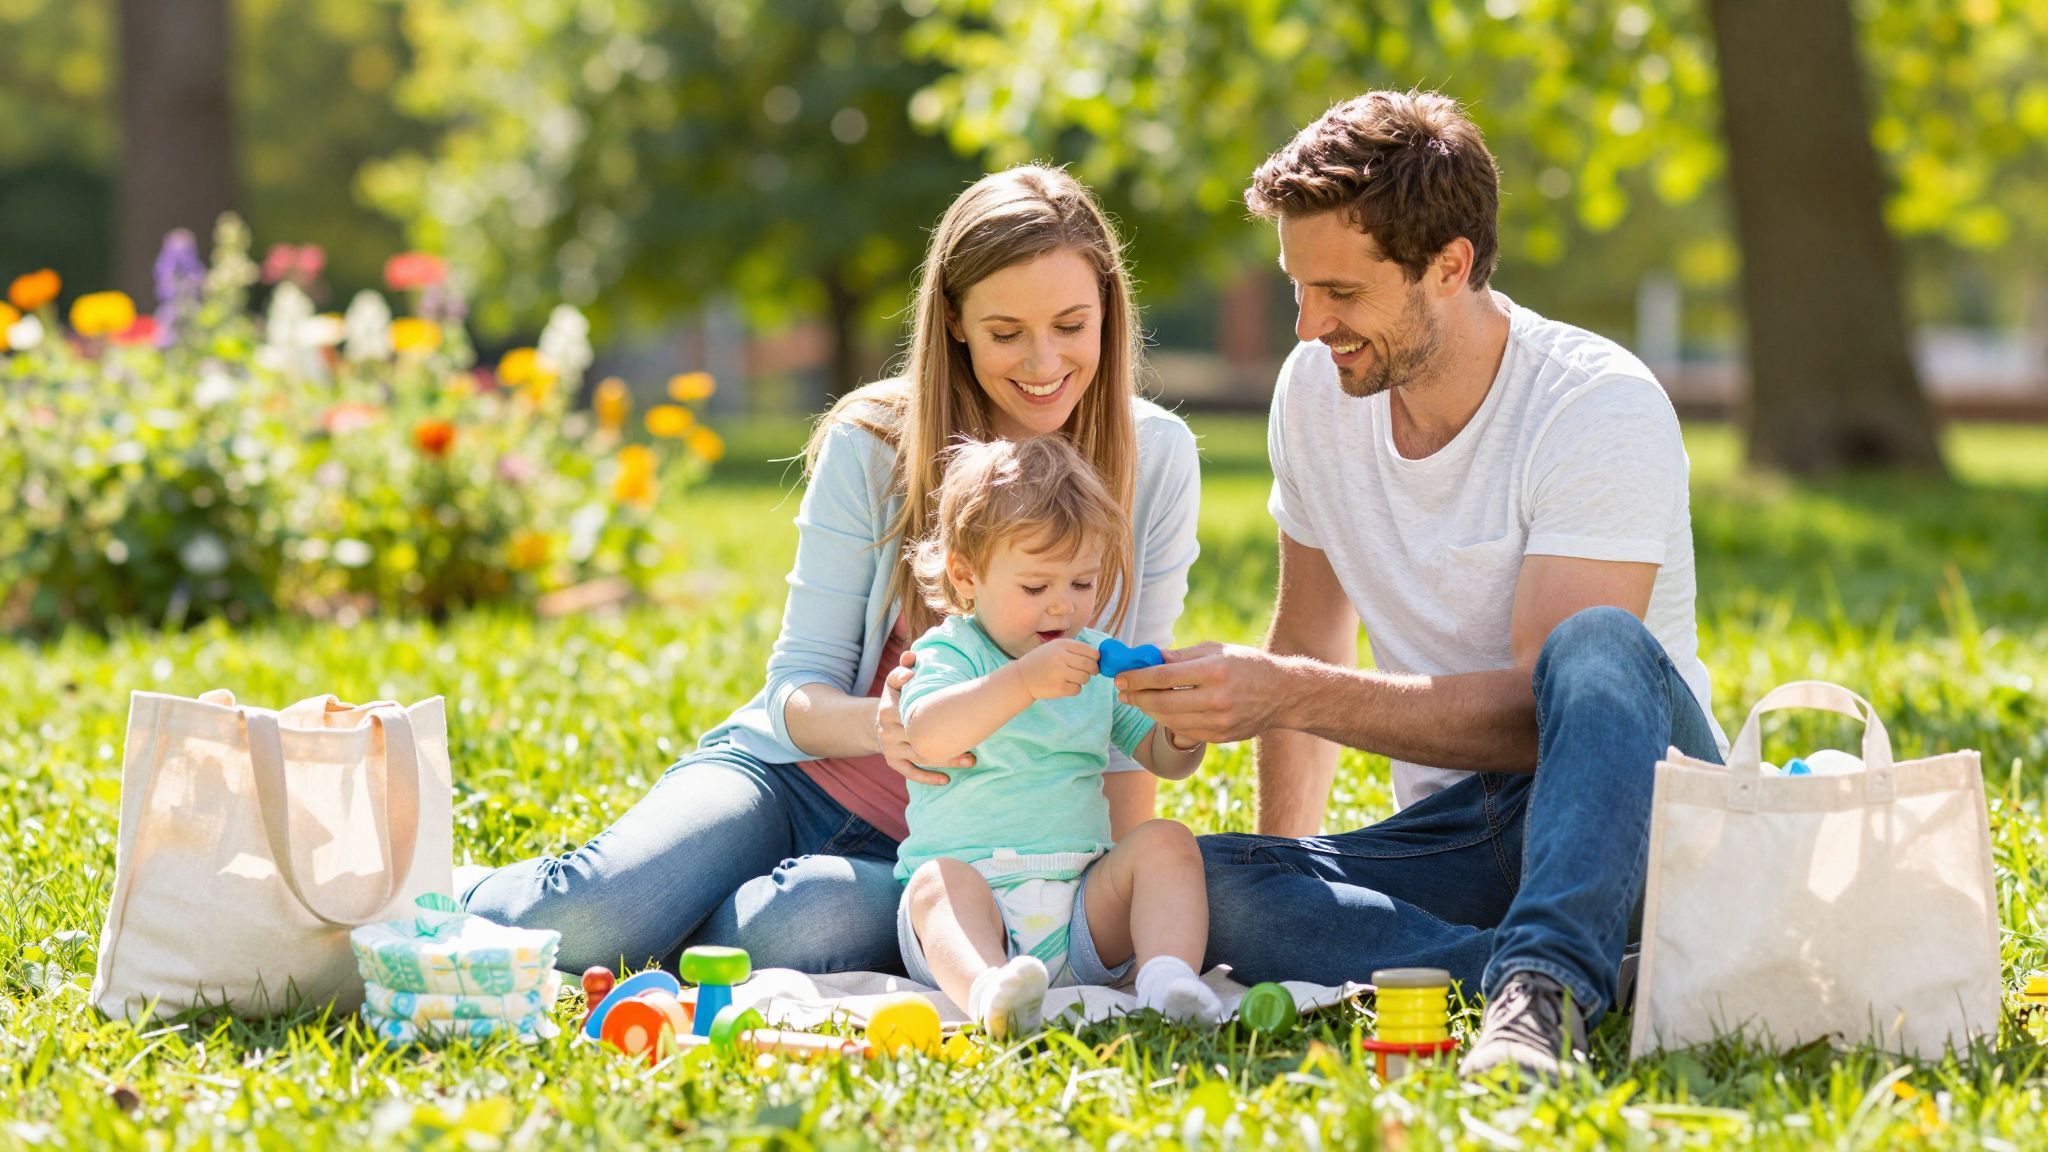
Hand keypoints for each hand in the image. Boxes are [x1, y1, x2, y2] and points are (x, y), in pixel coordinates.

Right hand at [877, 649, 971, 785]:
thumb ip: (904, 667)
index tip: (960, 716)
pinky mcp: (893, 762)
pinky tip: (947, 780)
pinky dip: (928, 778)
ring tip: (970, 760)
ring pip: (920, 758)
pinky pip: (911, 773)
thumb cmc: (896, 696)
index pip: (913, 714)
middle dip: (948, 742)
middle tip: (975, 743)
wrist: (875, 721)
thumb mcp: (896, 680)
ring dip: (946, 761)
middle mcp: (886, 732)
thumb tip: (911, 658)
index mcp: (888, 710)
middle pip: (921, 739)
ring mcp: (890, 749)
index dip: (937, 716)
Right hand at [1010, 638, 1099, 700]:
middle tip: (1091, 672)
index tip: (1095, 662)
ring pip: (1085, 678)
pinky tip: (1065, 685)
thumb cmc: (1041, 661)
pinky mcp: (1058, 688)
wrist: (1022, 678)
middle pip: (1090, 665)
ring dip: (1083, 679)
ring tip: (1072, 677)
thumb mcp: (1054, 647)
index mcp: (1061, 645)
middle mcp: (1060, 657)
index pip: (1090, 651)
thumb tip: (1098, 657)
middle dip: (1094, 670)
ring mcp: (1059, 673)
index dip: (1096, 658)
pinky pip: (1077, 689)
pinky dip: (1075, 688)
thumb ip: (1074, 649)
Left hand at [1114, 642, 1294, 743]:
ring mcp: (1219, 721)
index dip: (1137, 678)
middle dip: (1137, 697)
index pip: (1164, 676)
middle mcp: (1217, 698)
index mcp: (1215, 670)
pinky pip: (1184, 731)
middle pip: (1162, 702)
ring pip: (1170, 720)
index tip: (1120, 677)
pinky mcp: (1221, 736)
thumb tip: (1149, 659)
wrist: (1283, 694)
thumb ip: (1182, 656)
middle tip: (1123, 692)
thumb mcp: (1217, 650)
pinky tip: (1162, 711)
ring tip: (1139, 700)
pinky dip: (1168, 722)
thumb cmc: (1247, 665)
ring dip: (1149, 711)